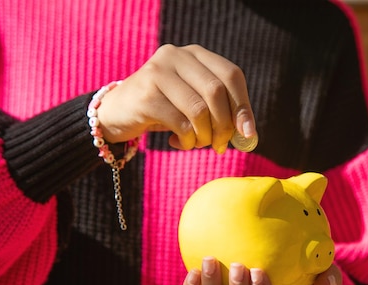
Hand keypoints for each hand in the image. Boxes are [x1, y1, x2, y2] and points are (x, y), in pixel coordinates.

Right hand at [97, 44, 257, 153]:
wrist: (118, 114)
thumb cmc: (164, 111)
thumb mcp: (195, 106)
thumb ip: (222, 113)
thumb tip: (250, 135)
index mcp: (195, 54)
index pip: (231, 75)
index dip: (243, 106)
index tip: (248, 134)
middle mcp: (176, 56)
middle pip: (216, 92)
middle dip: (224, 126)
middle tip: (220, 147)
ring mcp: (158, 72)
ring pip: (199, 110)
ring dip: (204, 136)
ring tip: (197, 144)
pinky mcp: (145, 95)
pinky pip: (180, 124)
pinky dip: (187, 141)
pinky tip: (179, 143)